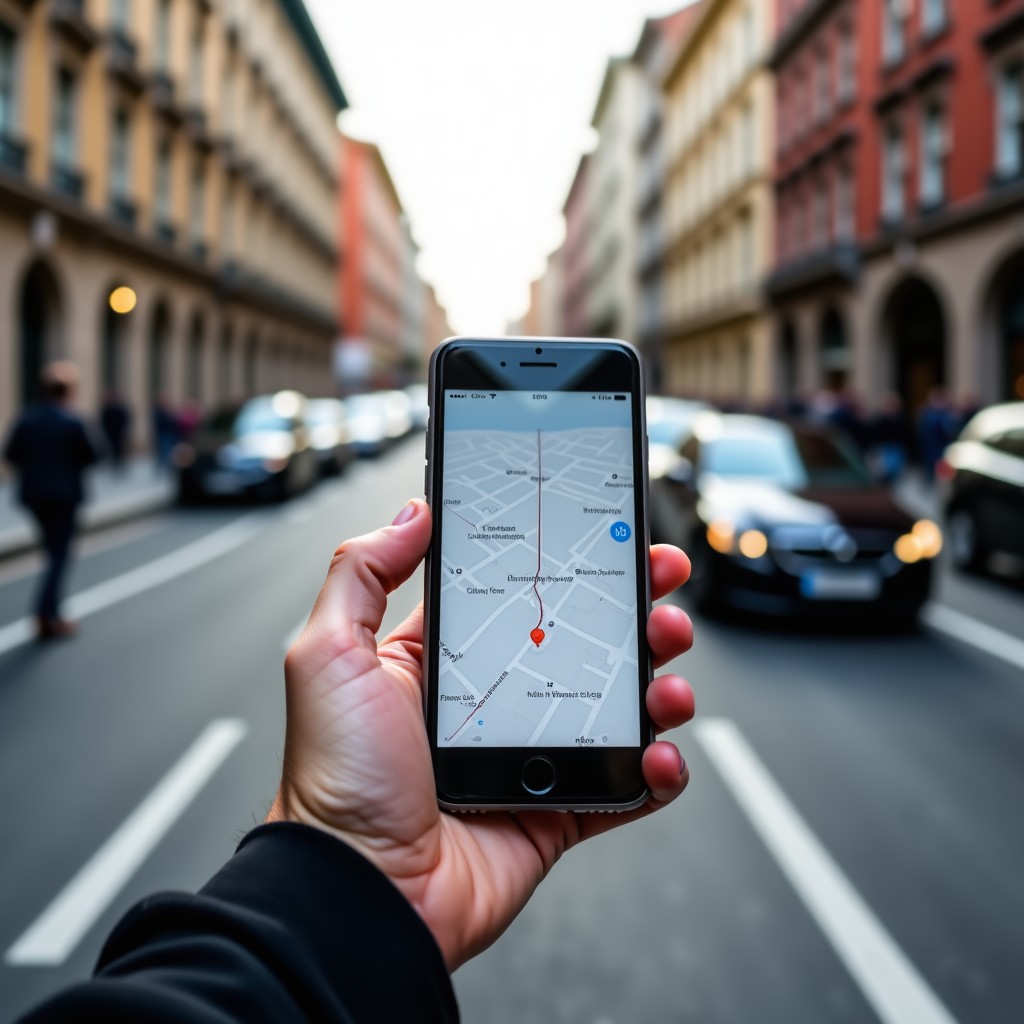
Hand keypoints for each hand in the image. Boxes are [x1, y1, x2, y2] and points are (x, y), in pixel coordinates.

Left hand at [268, 499, 694, 968]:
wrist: (361, 894)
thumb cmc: (336, 779)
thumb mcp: (329, 655)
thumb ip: (362, 574)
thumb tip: (411, 513)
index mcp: (446, 659)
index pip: (524, 593)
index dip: (570, 565)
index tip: (609, 537)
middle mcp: (495, 700)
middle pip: (585, 641)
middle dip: (634, 611)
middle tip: (663, 590)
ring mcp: (531, 755)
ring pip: (618, 707)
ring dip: (660, 686)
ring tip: (670, 680)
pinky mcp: (557, 811)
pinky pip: (625, 786)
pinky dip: (657, 771)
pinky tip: (658, 755)